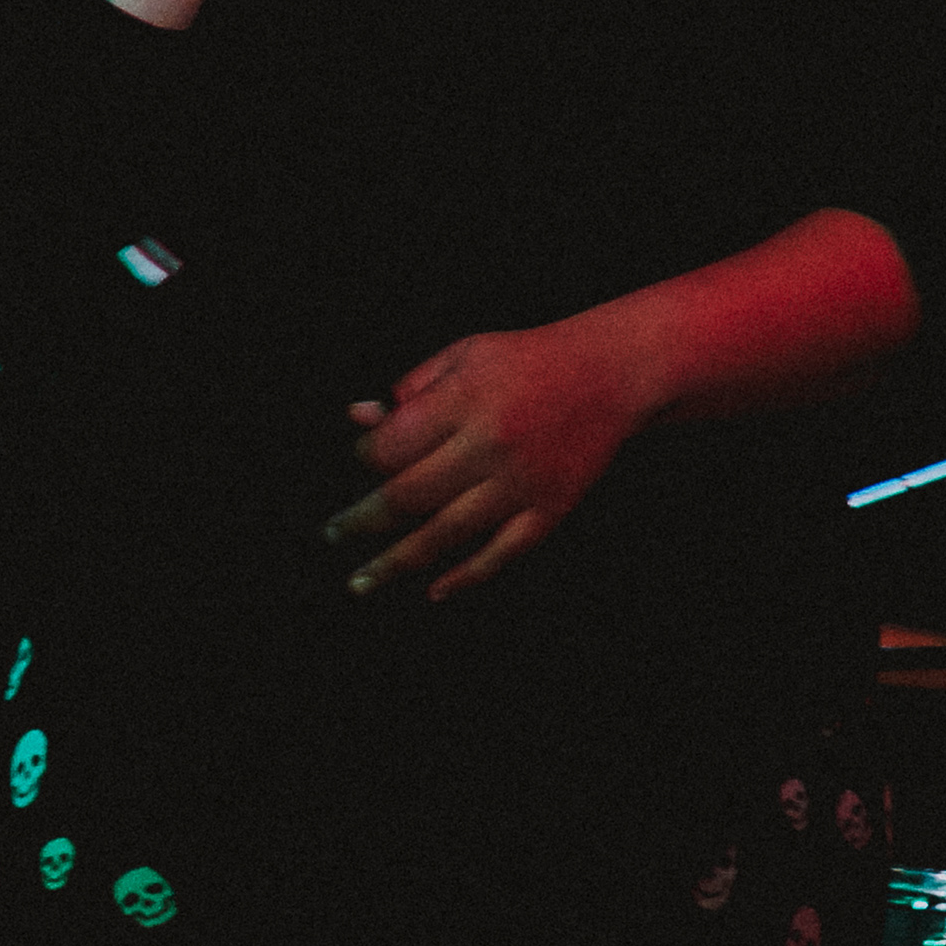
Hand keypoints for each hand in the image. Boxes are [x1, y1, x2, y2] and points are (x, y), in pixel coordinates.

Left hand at [326, 318, 656, 600]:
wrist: (611, 372)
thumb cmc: (529, 359)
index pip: (392, 446)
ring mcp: (521, 481)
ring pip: (445, 535)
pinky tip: (435, 590)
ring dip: (395, 563)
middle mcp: (490, 443)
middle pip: (409, 496)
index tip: (363, 460)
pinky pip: (501, 554)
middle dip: (362, 520)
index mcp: (465, 398)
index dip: (365, 458)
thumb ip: (414, 387)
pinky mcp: (550, 507)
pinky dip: (466, 576)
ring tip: (361, 581)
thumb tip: (359, 420)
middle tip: (335, 532)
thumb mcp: (467, 354)